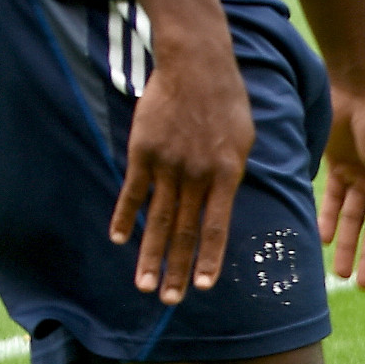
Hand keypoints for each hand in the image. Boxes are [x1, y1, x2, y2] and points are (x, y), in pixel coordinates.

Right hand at [108, 29, 255, 303]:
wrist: (196, 63)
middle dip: (176, 269)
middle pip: (185, 231)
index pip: (217, 227)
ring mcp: (167, 164)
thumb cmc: (226, 100)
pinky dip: (125, 217)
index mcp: (226, 173)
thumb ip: (232, 171)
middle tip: (169, 300)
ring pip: (157, 219)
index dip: (209, 259)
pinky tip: (120, 240)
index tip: (204, 287)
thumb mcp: (244, 138)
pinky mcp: (143, 151)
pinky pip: (133, 191)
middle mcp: (196, 174)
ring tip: (143, 284)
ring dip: (149, 255)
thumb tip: (225, 199)